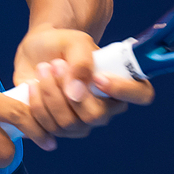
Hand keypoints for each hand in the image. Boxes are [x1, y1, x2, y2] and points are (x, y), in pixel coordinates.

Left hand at [12, 27, 153, 140]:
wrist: (38, 51)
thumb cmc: (64, 44)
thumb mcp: (75, 42)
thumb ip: (81, 62)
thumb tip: (77, 94)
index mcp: (120, 83)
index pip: (141, 94)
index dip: (124, 90)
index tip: (97, 77)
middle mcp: (105, 108)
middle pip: (95, 116)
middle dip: (68, 91)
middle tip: (54, 65)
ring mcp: (82, 122)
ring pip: (67, 124)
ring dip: (48, 95)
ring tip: (42, 69)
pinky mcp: (57, 128)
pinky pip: (46, 130)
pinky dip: (34, 108)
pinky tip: (31, 87)